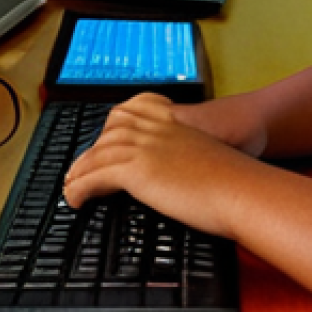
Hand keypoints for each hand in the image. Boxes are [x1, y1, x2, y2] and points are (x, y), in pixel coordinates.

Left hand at [62, 93, 252, 237]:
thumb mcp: (207, 156)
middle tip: (81, 170)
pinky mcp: (137, 169)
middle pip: (109, 130)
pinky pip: (94, 175)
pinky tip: (76, 200)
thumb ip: (186, 158)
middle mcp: (157, 127)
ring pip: (97, 153)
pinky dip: (79, 188)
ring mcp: (145, 145)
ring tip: (71, 188)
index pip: (131, 110)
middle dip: (92, 150)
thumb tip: (179, 178)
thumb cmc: (233, 179)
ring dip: (79, 171)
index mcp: (174, 121)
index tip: (104, 146)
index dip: (112, 129)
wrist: (241, 187)